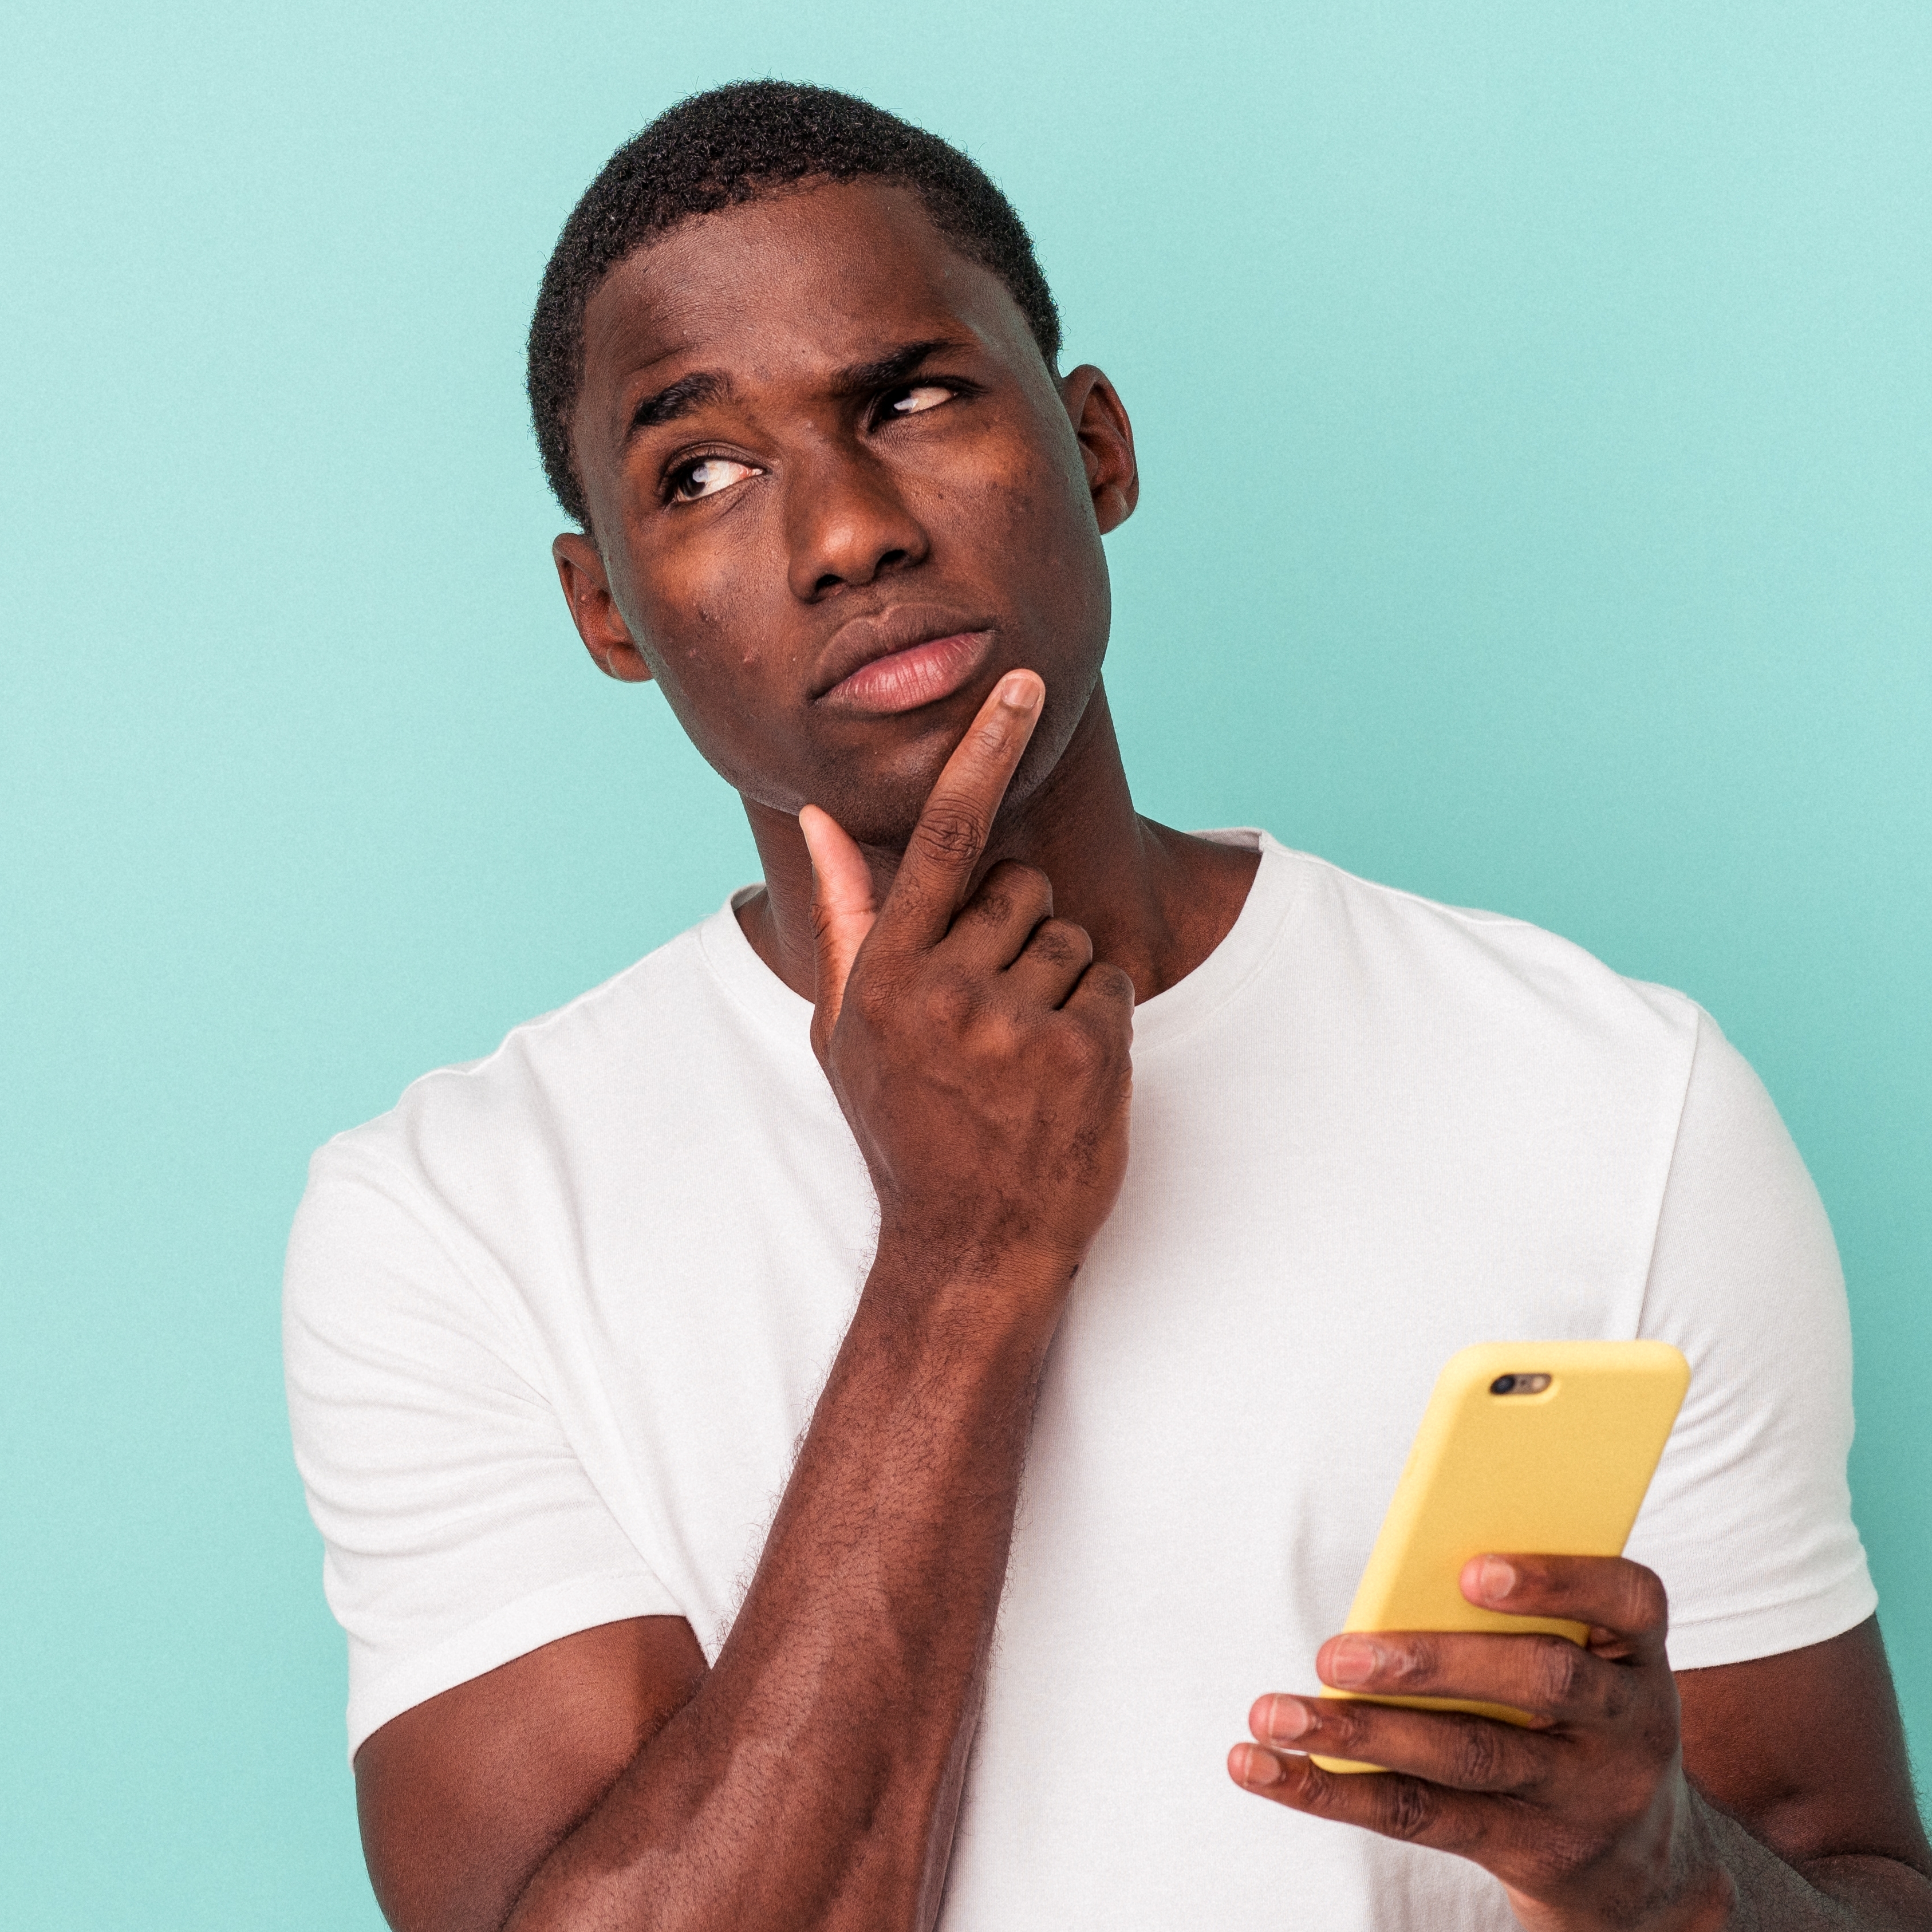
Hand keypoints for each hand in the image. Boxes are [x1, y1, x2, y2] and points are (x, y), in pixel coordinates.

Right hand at [798, 673, 1138, 1288]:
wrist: (968, 1245)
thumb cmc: (904, 1130)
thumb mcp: (848, 1030)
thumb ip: (844, 918)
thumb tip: (822, 818)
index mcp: (884, 976)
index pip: (940, 838)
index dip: (984, 752)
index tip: (1023, 686)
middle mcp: (945, 991)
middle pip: (1018, 888)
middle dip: (1017, 932)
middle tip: (989, 1014)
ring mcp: (1016, 1024)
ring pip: (1068, 937)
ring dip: (1057, 982)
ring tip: (1021, 1054)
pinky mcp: (1084, 1054)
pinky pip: (1109, 985)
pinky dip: (1096, 1021)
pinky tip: (1059, 1076)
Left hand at [1226, 1554, 1739, 1931]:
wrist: (1649, 1876)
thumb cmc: (1579, 1735)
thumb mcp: (1585, 1680)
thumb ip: (1517, 1632)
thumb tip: (1385, 1601)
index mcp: (1640, 1658)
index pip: (1630, 1600)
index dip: (1557, 1581)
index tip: (1471, 1571)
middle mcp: (1633, 1726)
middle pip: (1539, 1681)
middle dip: (1431, 1664)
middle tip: (1335, 1654)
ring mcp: (1589, 1797)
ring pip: (1469, 1757)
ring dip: (1362, 1731)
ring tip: (1274, 1714)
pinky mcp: (1537, 1855)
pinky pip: (1426, 1817)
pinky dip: (1335, 1791)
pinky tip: (1267, 1770)